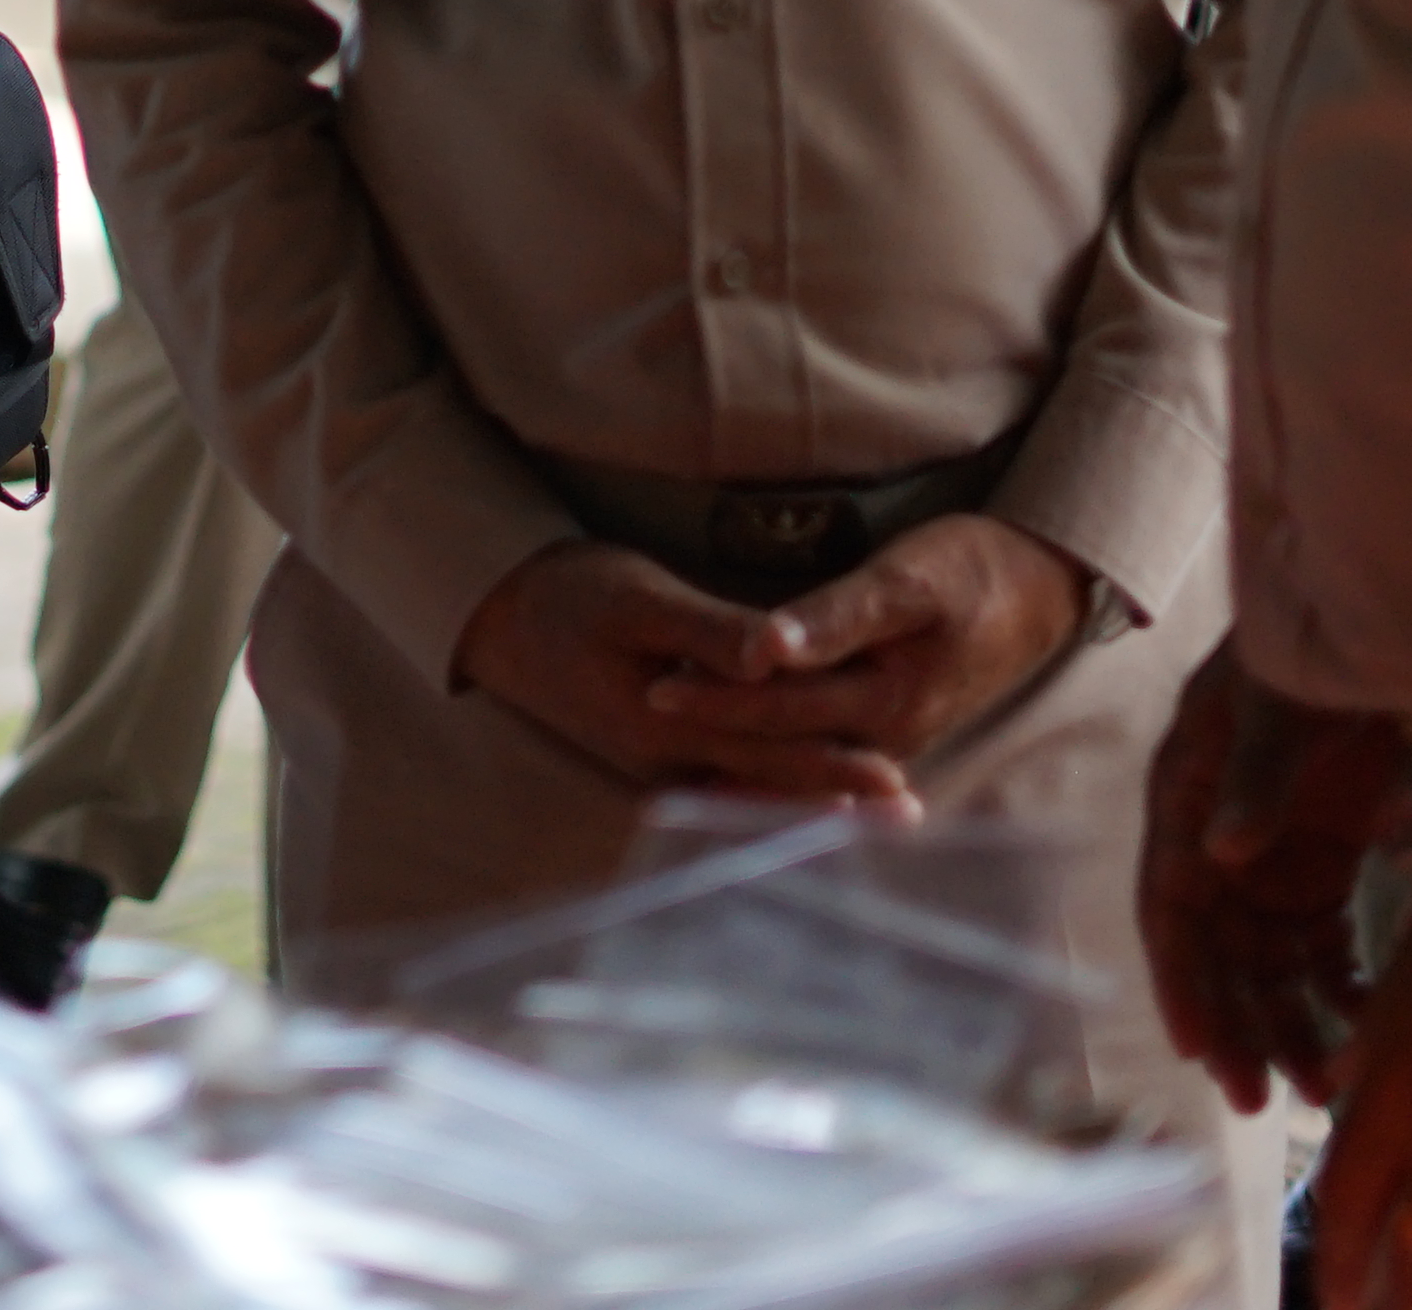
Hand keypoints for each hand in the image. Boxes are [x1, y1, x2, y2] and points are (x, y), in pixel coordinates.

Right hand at [451, 539, 913, 803]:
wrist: (502, 617)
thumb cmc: (571, 596)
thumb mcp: (638, 600)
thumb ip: (709, 633)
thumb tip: (776, 656)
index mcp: (665, 726)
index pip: (768, 754)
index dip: (834, 767)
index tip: (894, 784)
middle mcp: (664, 761)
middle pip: (767, 785)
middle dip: (838, 797)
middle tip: (909, 814)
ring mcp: (656, 763)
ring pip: (749, 790)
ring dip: (810, 800)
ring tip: (874, 814)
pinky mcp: (652, 751)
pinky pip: (725, 781)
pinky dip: (770, 789)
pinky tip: (800, 795)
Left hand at [636, 514, 1093, 772]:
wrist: (1044, 585)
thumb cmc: (975, 569)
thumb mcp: (909, 580)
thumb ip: (835, 618)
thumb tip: (764, 649)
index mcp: (886, 702)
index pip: (778, 707)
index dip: (715, 698)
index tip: (652, 689)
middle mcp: (887, 734)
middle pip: (783, 742)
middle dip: (715, 736)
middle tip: (642, 722)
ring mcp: (894, 735)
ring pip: (802, 754)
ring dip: (742, 755)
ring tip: (673, 751)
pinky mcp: (895, 723)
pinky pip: (824, 747)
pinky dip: (779, 753)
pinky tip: (740, 753)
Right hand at [1139, 644, 1411, 1109]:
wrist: (1376, 620)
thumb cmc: (1308, 649)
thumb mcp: (1275, 700)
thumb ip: (1251, 772)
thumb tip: (1222, 852)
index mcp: (1183, 801)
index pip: (1170, 908)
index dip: (1181, 982)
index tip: (1199, 1049)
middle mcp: (1217, 845)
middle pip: (1218, 955)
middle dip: (1239, 1029)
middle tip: (1267, 1102)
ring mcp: (1269, 862)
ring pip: (1268, 966)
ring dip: (1291, 1025)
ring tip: (1329, 1086)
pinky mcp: (1320, 869)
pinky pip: (1320, 949)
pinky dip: (1341, 990)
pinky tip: (1369, 1025)